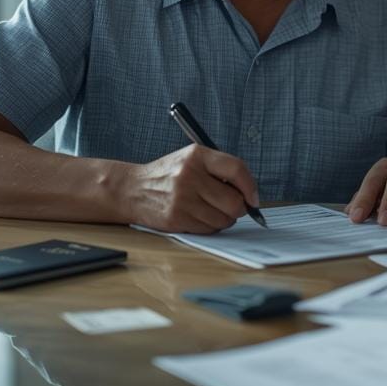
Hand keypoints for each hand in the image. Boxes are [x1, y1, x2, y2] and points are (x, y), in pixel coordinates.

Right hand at [122, 145, 259, 232]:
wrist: (132, 189)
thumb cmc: (169, 175)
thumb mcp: (192, 160)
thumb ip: (220, 170)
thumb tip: (250, 194)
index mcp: (197, 155)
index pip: (236, 169)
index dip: (250, 186)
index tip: (253, 198)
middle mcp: (189, 175)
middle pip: (234, 201)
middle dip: (239, 208)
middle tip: (233, 207)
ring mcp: (182, 198)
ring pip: (223, 219)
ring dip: (224, 219)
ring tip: (212, 211)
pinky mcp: (176, 218)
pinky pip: (208, 229)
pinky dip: (210, 227)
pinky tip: (199, 217)